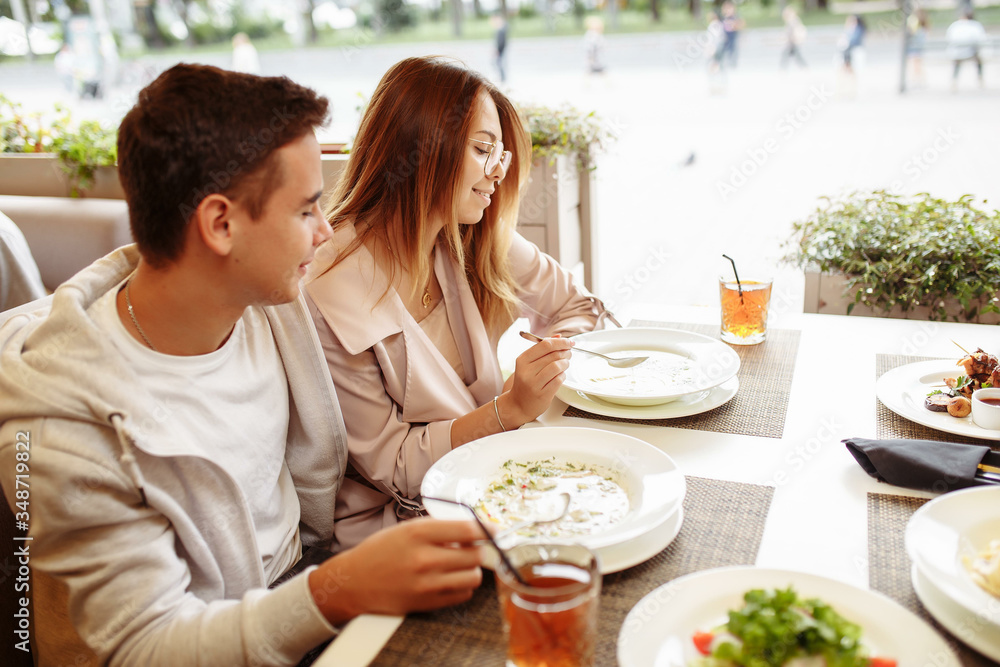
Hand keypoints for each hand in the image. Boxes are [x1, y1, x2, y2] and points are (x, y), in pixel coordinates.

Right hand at [309, 519, 483, 624]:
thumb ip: (438, 528)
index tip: (495, 530)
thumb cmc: (380, 552)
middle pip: (476, 554)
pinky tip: (449, 579)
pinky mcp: (427, 603)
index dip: (487, 529)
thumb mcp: (406, 529)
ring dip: (471, 569)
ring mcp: (426, 584)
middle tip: (475, 547)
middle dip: (480, 550)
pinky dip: (462, 586)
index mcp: (419, 533)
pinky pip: (462, 595)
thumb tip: (473, 529)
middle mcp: (424, 558)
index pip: (467, 529)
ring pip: (473, 577)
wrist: (353, 582)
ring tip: (459, 564)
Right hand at [503, 335, 573, 425]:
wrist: (518, 405)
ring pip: (557, 366)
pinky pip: (559, 379)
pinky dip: (563, 375)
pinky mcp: (542, 394)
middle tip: (569, 353)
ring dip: (565, 363)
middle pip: (553, 355)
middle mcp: (526, 371)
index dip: (560, 342)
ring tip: (565, 364)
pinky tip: (560, 375)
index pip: (545, 344)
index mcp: (523, 360)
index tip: (568, 342)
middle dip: (565, 352)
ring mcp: (534, 383)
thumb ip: (543, 349)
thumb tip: (559, 337)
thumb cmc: (526, 382)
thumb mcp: (529, 364)